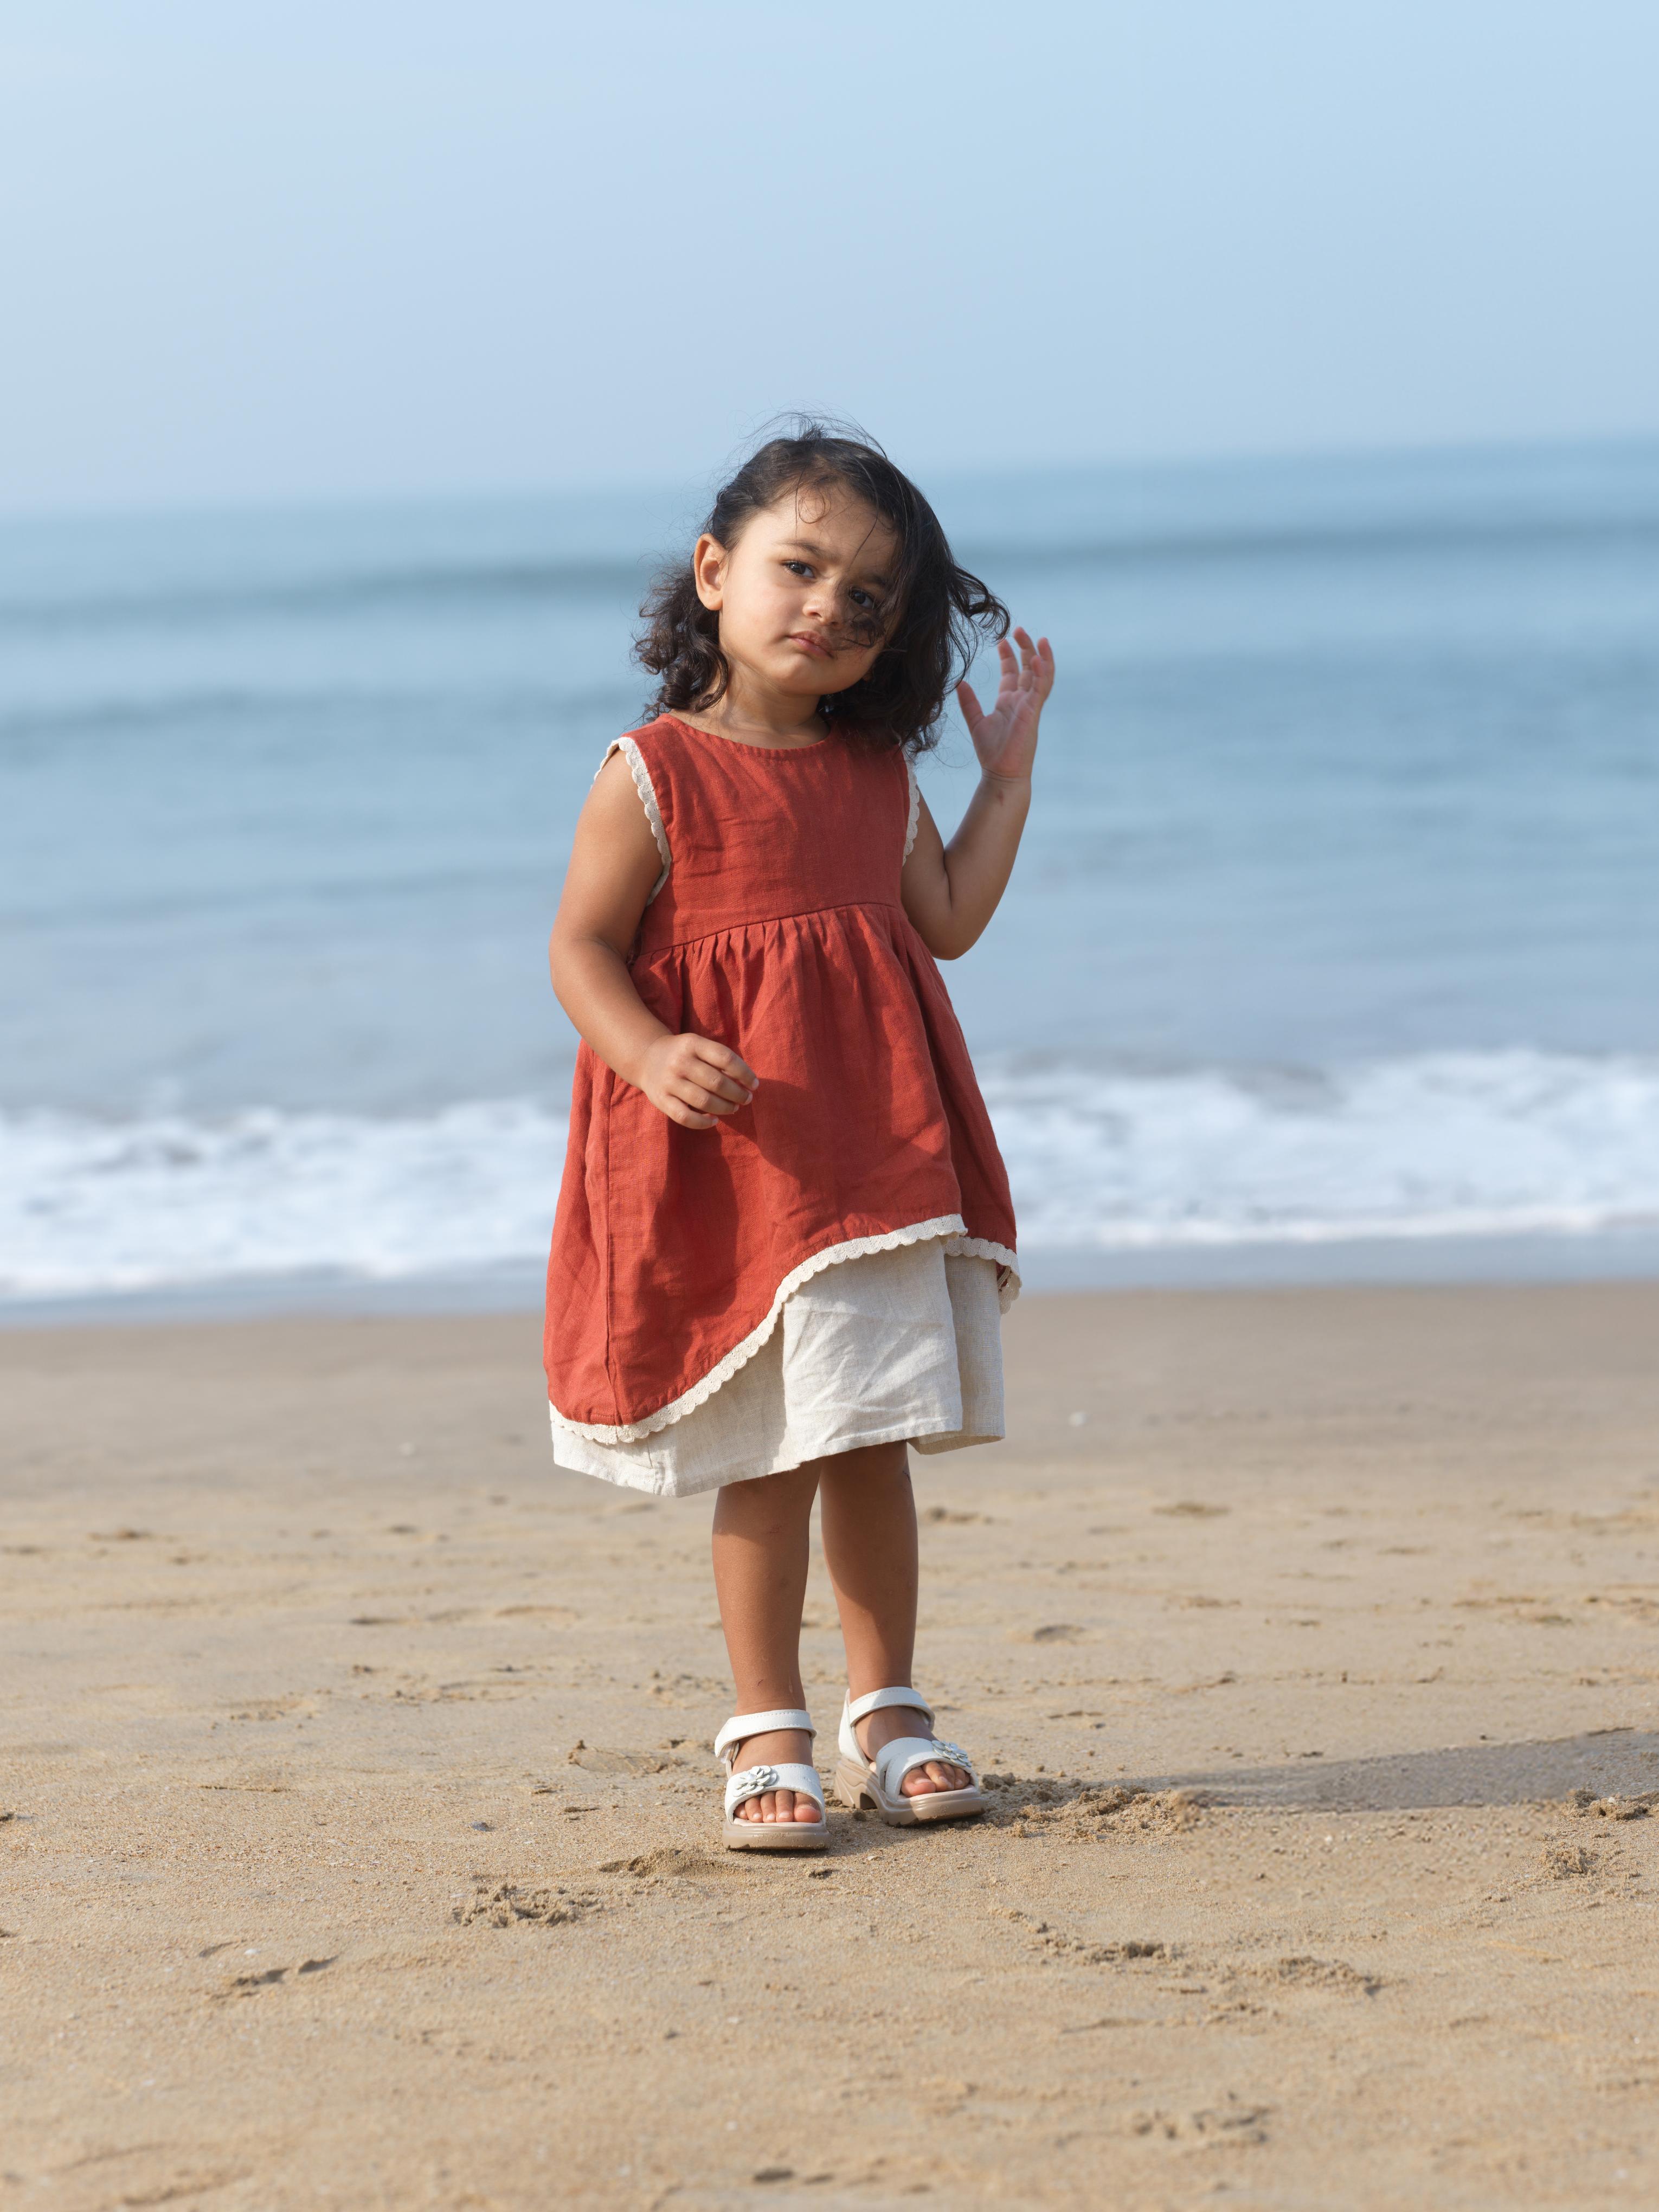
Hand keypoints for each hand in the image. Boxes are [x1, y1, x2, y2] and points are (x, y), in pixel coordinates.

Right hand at [634, 1033, 757, 1129]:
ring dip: (725, 1107)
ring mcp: (669, 1082)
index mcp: (693, 1044)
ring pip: (703, 1101)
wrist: (646, 1058)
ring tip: (734, 1108)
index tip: (754, 1085)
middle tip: (746, 1099)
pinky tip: (715, 1120)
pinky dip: (703, 1122)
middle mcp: (680, 1062)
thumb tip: (746, 1082)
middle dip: (737, 1094)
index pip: (725, 1058)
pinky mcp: (660, 1100)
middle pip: (716, 1082)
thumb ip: (719, 1059)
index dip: (744, 1073)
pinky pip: (685, 1117)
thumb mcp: (698, 1046)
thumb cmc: (683, 1054)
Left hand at [955, 626, 1054, 783]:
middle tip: (1018, 629)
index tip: (1003, 639)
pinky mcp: (1033, 713)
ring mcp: (1030, 706)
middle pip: (1028, 668)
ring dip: (1040, 656)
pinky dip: (1041, 673)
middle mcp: (1022, 701)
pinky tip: (1037, 659)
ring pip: (1041, 675)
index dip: (1008, 655)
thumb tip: (959, 683)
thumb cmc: (991, 752)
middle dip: (1025, 648)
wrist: (1001, 773)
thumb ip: (969, 703)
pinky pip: (1041, 690)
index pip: (1012, 672)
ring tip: (1038, 638)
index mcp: (1008, 701)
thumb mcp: (976, 722)